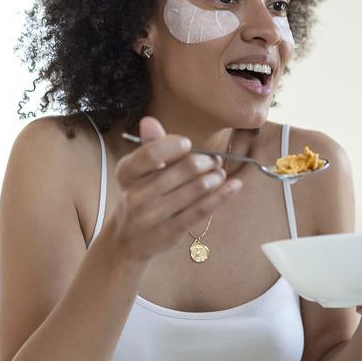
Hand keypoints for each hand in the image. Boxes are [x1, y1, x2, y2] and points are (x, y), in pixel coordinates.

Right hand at [104, 116, 242, 260]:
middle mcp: (136, 195)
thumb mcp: (138, 171)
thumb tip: (150, 120)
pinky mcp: (170, 230)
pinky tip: (234, 186)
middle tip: (213, 160)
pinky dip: (222, 195)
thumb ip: (150, 146)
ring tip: (219, 173)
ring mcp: (153, 215)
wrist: (128, 239)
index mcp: (126, 173)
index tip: (188, 144)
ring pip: (196, 189)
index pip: (152, 153)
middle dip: (205, 161)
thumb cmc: (139, 195)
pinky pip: (202, 209)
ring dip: (215, 177)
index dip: (174, 145)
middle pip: (183, 169)